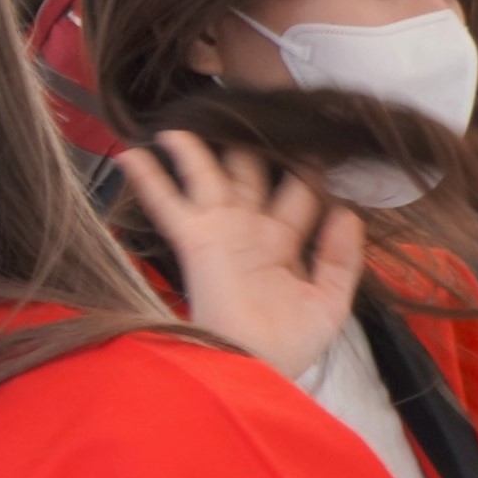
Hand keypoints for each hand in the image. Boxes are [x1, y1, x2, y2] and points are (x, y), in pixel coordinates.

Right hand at [113, 128, 361, 381]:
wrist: (253, 366)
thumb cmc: (289, 343)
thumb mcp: (329, 301)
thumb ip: (340, 257)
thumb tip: (345, 211)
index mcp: (283, 244)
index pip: (299, 194)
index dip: (310, 170)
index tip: (318, 139)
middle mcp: (250, 230)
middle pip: (251, 174)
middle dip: (253, 145)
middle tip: (256, 111)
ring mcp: (220, 231)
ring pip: (207, 176)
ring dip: (196, 150)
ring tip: (183, 124)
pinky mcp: (195, 239)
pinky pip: (168, 202)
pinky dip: (148, 177)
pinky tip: (131, 153)